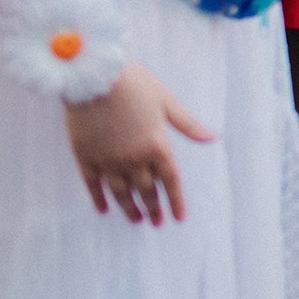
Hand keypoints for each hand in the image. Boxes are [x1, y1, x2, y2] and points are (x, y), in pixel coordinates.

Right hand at [65, 59, 214, 224]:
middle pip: (146, 189)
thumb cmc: (135, 84)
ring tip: (136, 219)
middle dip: (153, 207)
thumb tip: (213, 137)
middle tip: (156, 222)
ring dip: (129, 207)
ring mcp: (107, 160)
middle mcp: (133, 158)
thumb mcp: (167, 102)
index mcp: (157, 144)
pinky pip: (93, 185)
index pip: (170, 180)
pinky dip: (99, 198)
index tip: (179, 217)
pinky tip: (104, 209)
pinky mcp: (85, 157)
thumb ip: (188, 125)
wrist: (94, 76)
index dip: (175, 200)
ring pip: (121, 192)